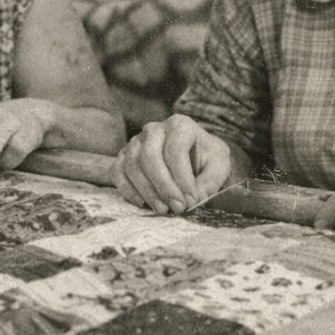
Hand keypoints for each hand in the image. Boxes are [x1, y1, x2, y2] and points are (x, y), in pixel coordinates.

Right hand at [112, 114, 231, 213]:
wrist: (193, 157)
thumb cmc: (206, 159)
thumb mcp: (218, 167)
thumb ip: (209, 182)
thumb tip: (193, 200)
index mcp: (180, 125)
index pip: (175, 149)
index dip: (182, 178)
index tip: (191, 201)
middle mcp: (154, 129)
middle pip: (149, 156)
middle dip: (164, 186)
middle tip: (177, 208)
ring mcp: (135, 142)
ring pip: (132, 164)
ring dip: (147, 191)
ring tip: (163, 210)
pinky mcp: (123, 157)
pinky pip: (117, 171)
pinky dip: (127, 189)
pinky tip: (143, 204)